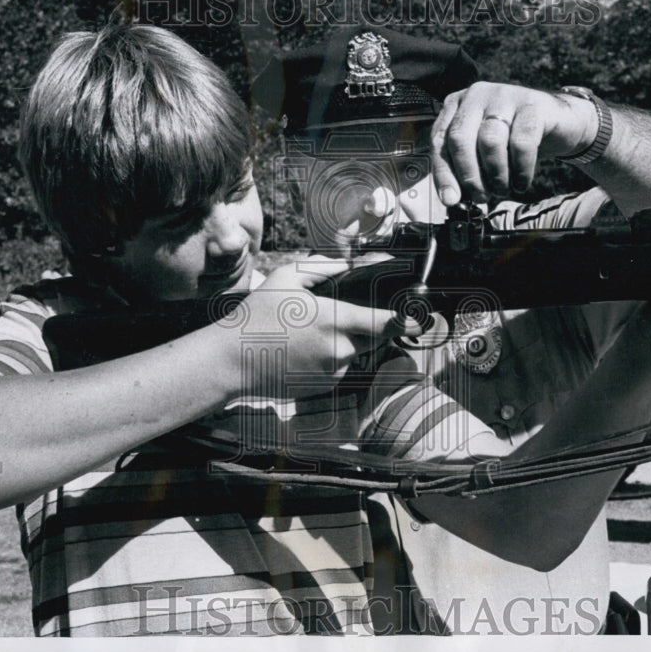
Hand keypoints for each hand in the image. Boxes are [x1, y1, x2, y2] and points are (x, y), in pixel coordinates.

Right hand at [237, 256, 421, 395]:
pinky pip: (340, 367)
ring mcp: (333, 372)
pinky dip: (332, 357)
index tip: (418, 317)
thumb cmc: (258, 315)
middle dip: (369, 326)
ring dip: (347, 341)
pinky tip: (305, 349)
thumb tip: (354, 263)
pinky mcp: (324, 387)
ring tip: (311, 332)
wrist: (232, 360)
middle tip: (338, 315)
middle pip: (375, 337)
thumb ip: (326, 266)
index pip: (387, 324)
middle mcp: (341, 351)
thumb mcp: (288, 276)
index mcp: (336, 321)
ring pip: (357, 353)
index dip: (406, 320)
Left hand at [430, 82, 597, 204]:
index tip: (450, 200)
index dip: (443, 173)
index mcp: (457, 105)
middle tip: (482, 197)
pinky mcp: (532, 104)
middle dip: (469, 175)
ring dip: (496, 174)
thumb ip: (466, 168)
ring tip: (503, 189)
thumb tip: (453, 199)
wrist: (559, 121)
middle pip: (460, 138)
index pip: (439, 140)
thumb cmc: (514, 138)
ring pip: (489, 141)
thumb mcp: (483, 151)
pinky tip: (522, 182)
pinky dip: (520, 170)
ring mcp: (504, 96)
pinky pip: (521, 143)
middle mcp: (476, 96)